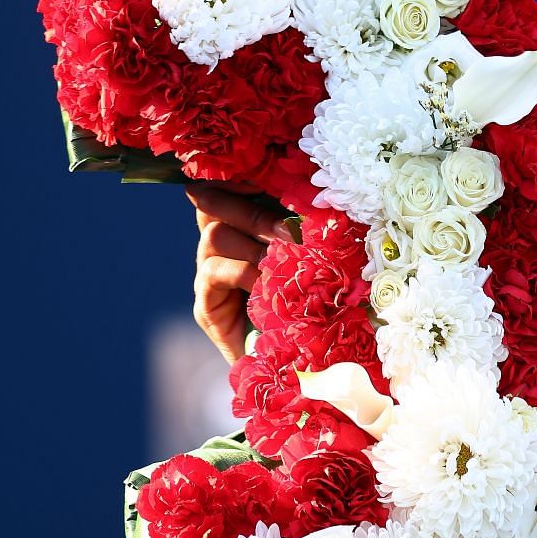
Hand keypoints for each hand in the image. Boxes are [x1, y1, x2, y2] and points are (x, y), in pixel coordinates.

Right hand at [187, 183, 294, 364]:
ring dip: (253, 243)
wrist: (291, 363)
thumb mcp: (309, 262)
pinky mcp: (206, 304)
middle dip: (251, 211)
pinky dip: (242, 272)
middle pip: (213, 205)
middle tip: (287, 231)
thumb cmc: (307, 304)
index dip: (238, 178)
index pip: (227, 188)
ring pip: (215, 236)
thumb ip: (306, 232)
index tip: (261, 174)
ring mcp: (208, 272)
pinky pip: (214, 274)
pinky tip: (265, 282)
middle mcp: (218, 244)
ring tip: (283, 259)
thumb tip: (330, 202)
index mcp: (239, 226)